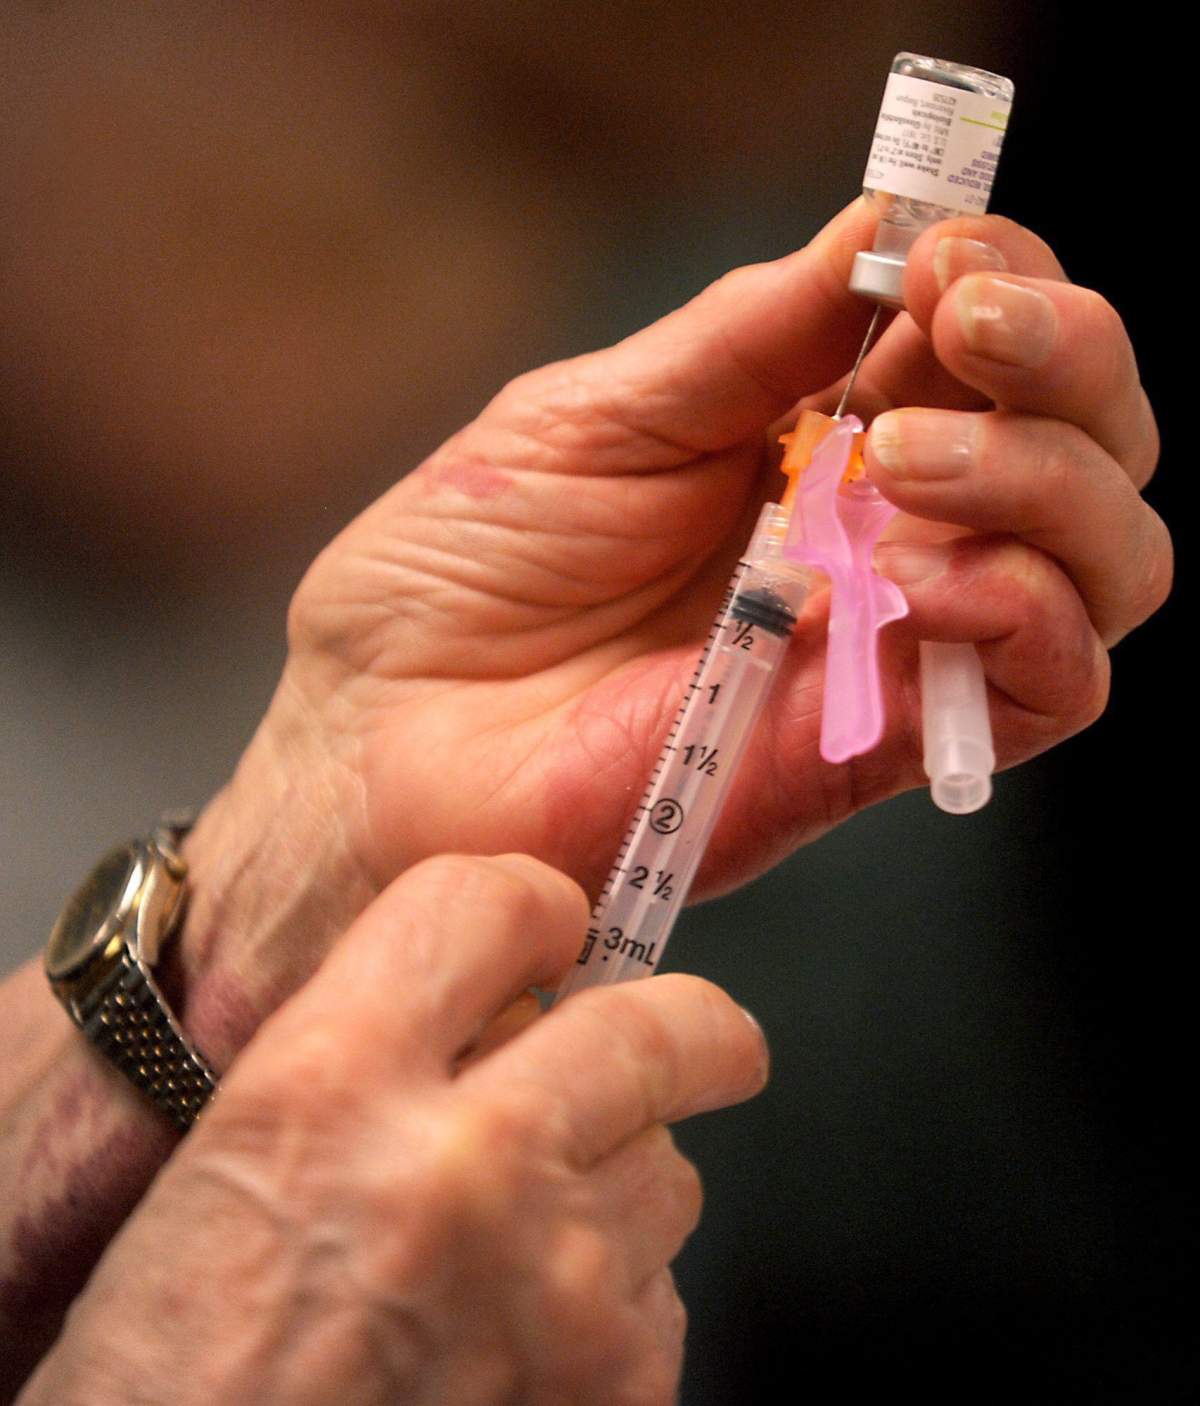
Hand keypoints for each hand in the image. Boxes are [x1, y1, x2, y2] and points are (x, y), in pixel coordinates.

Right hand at [21, 855, 767, 1405]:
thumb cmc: (175, 1378)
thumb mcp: (222, 1168)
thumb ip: (361, 1056)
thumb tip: (495, 1009)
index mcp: (330, 1089)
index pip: (486, 902)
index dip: (530, 907)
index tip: (550, 931)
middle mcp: (462, 1169)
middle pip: (656, 1029)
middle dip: (684, 1028)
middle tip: (695, 1041)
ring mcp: (557, 1288)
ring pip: (668, 1170)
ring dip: (624, 1177)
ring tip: (535, 1232)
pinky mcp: (614, 1390)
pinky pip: (660, 1294)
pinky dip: (615, 1298)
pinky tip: (530, 1336)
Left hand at [179, 199, 1167, 1064]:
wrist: (389, 733)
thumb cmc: (463, 572)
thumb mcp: (595, 412)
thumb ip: (747, 335)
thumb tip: (885, 218)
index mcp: (817, 441)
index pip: (993, 349)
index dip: (1006, 278)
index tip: (942, 250)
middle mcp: (881, 535)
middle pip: (1088, 446)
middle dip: (1065, 358)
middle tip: (965, 318)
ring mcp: (888, 644)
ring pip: (1103, 565)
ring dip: (1048, 478)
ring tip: (904, 455)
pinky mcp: (873, 748)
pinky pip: (1043, 689)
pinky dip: (1025, 611)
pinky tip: (922, 574)